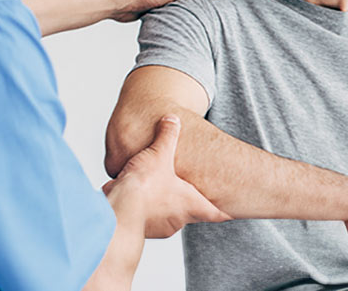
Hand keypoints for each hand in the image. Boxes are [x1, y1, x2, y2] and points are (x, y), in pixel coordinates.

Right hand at [104, 115, 229, 237]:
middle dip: (190, 204)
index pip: (216, 213)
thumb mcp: (159, 153)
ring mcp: (160, 227)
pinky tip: (142, 199)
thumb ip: (167, 135)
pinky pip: (149, 220)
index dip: (224, 211)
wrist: (116, 211)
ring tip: (164, 194)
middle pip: (192, 214)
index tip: (231, 213)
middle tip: (192, 194)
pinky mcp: (141, 229)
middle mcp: (178, 220)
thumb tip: (172, 119)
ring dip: (167, 207)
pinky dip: (148, 211)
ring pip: (169, 218)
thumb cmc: (144, 187)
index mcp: (192, 205)